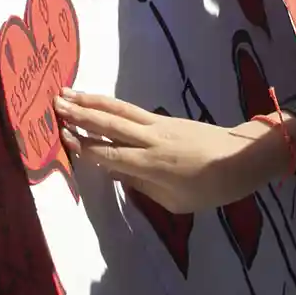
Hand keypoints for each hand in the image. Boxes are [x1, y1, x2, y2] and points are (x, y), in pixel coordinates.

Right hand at [55, 90, 295, 211]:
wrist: (240, 158)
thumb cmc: (210, 189)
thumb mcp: (175, 202)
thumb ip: (143, 187)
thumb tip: (116, 173)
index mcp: (151, 166)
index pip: (109, 154)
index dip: (85, 145)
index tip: (62, 135)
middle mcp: (149, 141)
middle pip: (109, 125)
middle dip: (81, 114)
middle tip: (55, 103)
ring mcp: (157, 125)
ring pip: (118, 110)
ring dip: (91, 100)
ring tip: (67, 92)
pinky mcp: (163, 118)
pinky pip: (131, 109)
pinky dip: (110, 102)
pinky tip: (96, 98)